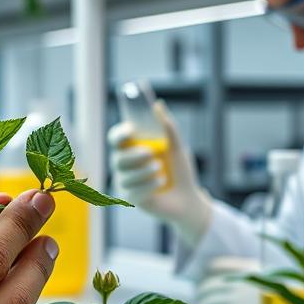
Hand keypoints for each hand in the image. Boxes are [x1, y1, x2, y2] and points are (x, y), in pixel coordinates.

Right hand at [107, 99, 211, 244]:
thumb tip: (158, 105)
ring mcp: (126, 182)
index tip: (130, 130)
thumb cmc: (180, 171)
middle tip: (150, 153)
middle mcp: (124, 165)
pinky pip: (132, 192)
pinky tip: (160, 183)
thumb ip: (168, 128)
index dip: (119, 133)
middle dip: (133, 155)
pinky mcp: (131, 198)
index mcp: (132, 148)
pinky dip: (148, 186)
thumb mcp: (177, 148)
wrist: (188, 199)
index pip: (115, 138)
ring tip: (160, 170)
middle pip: (117, 158)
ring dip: (143, 172)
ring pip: (124, 176)